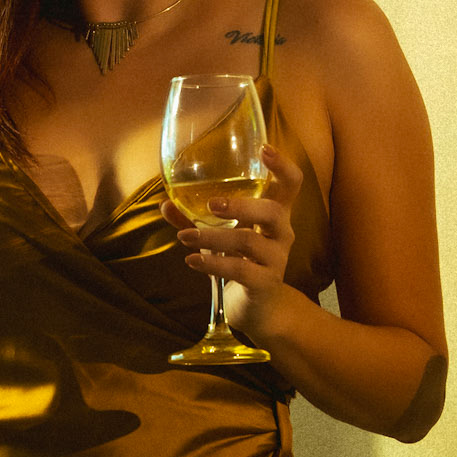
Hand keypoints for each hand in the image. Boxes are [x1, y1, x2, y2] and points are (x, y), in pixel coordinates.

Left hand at [161, 141, 301, 345]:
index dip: (283, 166)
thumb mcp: (219, 235)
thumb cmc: (241, 260)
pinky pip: (240, 270)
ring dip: (213, 238)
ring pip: (249, 242)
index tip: (264, 148)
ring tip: (184, 236)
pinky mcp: (265, 283)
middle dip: (242, 206)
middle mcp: (282, 233)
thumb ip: (193, 218)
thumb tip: (165, 202)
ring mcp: (276, 259)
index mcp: (275, 214)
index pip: (291, 185)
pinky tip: (191, 261)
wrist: (259, 308)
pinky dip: (212, 264)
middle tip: (212, 205)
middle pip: (273, 212)